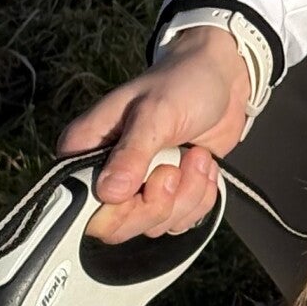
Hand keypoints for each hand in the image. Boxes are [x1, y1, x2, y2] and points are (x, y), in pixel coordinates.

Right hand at [56, 29, 252, 242]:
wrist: (222, 78)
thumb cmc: (182, 83)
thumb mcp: (156, 113)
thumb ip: (132, 153)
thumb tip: (110, 194)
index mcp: (84, 152)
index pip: (84, 209)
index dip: (120, 210)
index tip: (153, 178)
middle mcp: (105, 175)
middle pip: (119, 227)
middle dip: (161, 202)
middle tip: (177, 166)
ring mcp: (138, 187)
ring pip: (156, 225)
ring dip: (188, 194)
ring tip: (195, 155)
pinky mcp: (168, 193)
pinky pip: (181, 221)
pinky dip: (201, 196)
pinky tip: (203, 164)